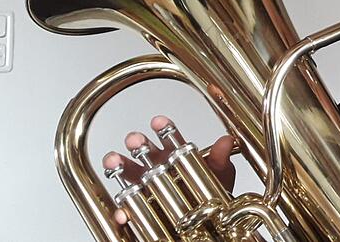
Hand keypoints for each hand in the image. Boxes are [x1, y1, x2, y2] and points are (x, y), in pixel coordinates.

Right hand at [102, 115, 236, 223]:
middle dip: (137, 144)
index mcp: (174, 155)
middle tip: (134, 140)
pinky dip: (123, 212)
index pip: (168, 137)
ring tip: (113, 161)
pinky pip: (127, 210)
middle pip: (143, 152)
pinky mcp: (139, 209)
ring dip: (119, 166)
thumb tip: (226, 141)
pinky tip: (123, 213)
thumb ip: (220, 159)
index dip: (163, 128)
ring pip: (128, 174)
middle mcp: (156, 167)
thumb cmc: (211, 191)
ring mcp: (145, 186)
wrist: (208, 218)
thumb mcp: (219, 175)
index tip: (158, 121)